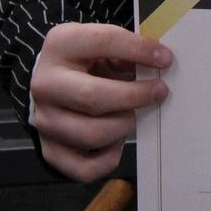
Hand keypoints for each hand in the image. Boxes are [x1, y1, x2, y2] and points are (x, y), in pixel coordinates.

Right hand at [30, 22, 171, 181]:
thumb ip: (126, 50)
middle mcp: (45, 84)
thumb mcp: (100, 45)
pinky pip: (84, 169)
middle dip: (134, 96)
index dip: (139, 50)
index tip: (166, 59)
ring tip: (132, 115)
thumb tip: (159, 63)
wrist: (50, 85)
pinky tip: (116, 141)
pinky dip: (108, 158)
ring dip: (122, 126)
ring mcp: (44, 121)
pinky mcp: (49, 151)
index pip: (103, 42)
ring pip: (91, 135)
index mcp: (60, 45)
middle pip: (93, 97)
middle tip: (159, 92)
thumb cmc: (85, 62)